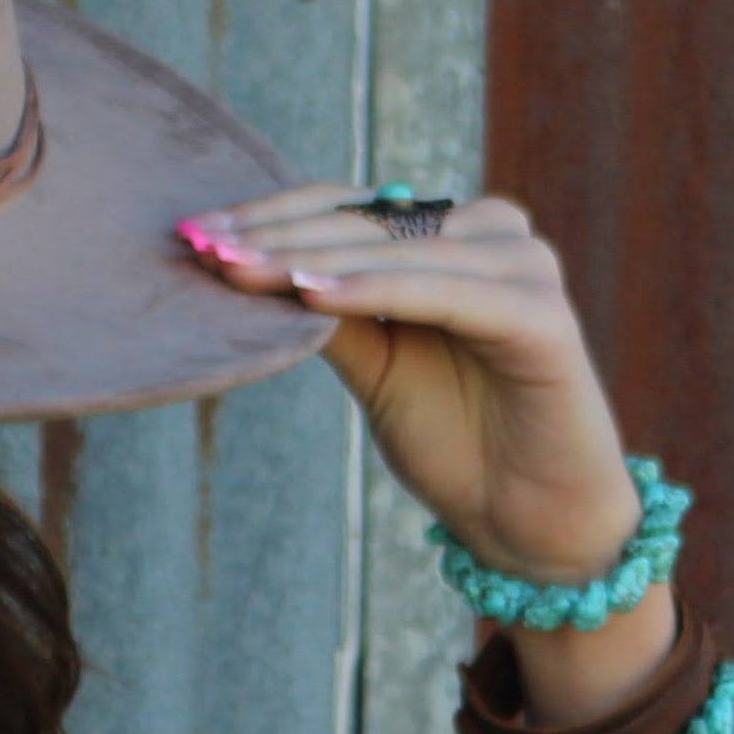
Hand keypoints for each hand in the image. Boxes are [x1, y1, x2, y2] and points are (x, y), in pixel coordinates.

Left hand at [181, 183, 640, 586]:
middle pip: (366, 221)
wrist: (530, 524)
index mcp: (450, 241)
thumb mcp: (375, 370)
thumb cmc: (457, 443)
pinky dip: (377, 289)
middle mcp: (489, 236)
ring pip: (397, 250)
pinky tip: (312, 295)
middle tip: (201, 244)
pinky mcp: (541, 315)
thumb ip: (329, 315)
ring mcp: (521, 268)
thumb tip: (246, 270)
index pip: (348, 209)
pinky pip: (444, 292)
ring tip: (239, 269)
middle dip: (276, 235)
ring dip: (312, 257)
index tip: (192, 232)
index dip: (271, 217)